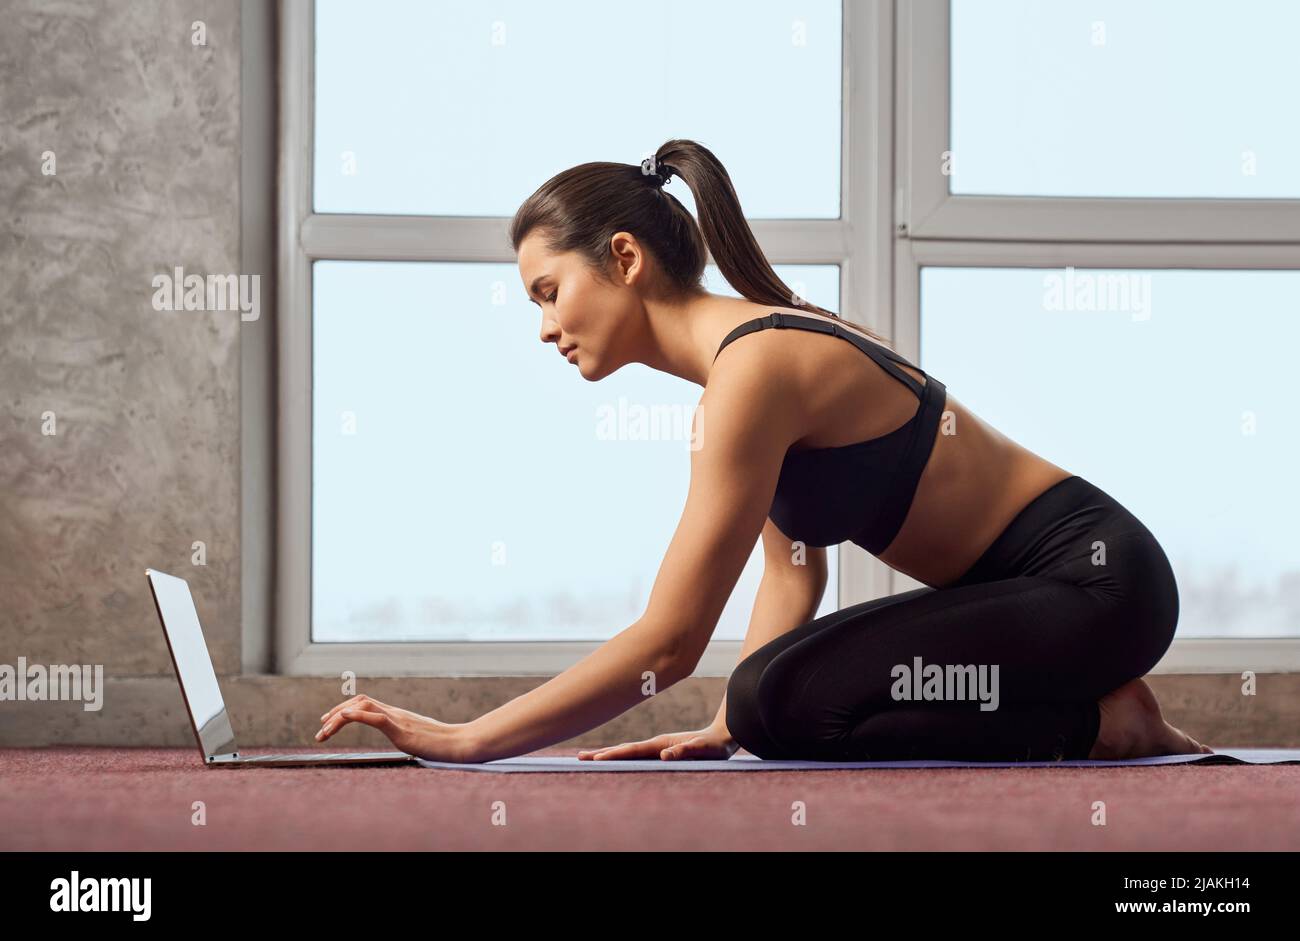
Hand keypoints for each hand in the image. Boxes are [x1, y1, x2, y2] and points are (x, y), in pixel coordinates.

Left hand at [316, 695, 471, 761]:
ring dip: (339, 717)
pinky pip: (376, 717)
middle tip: (320, 729)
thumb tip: (400, 739)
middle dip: (335, 713)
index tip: (328, 723)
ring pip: (363, 707)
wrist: (459, 743)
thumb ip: (404, 734)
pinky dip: (357, 715)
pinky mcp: (402, 729)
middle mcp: (394, 713)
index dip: (343, 710)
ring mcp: (398, 719)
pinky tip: (343, 718)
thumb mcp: (416, 738)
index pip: (364, 704)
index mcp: (396, 716)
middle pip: (359, 702)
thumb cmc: (441, 743)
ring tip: (325, 730)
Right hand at [578, 724, 739, 760]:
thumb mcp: (702, 749)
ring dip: (609, 755)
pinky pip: (636, 755)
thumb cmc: (712, 746)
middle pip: (624, 749)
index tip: (597, 759)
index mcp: (661, 745)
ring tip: (589, 758)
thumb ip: (686, 751)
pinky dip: (621, 757)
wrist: (720, 738)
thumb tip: (666, 755)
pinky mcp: (660, 753)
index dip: (614, 755)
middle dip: (602, 754)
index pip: (633, 750)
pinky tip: (612, 760)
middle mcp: (655, 745)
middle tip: (580, 758)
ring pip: (628, 752)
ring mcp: (656, 748)